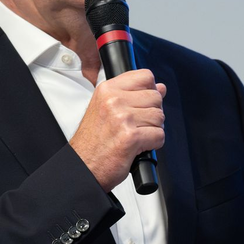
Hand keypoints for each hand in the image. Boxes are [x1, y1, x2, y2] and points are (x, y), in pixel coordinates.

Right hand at [70, 69, 166, 190]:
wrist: (83, 166)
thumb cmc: (94, 142)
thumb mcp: (107, 109)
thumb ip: (134, 95)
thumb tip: (160, 88)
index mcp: (107, 90)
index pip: (145, 76)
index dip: (150, 91)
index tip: (142, 103)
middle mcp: (114, 101)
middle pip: (156, 98)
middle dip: (151, 114)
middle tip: (136, 125)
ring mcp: (123, 118)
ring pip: (159, 117)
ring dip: (152, 130)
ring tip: (135, 136)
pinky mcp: (131, 137)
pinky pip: (159, 135)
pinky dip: (153, 144)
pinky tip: (138, 146)